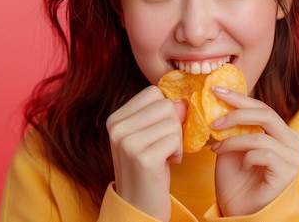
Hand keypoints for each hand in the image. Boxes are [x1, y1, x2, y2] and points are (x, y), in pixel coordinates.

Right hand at [106, 85, 186, 220]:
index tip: (160, 131)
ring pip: (173, 122)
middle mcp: (117, 128)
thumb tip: (183, 101)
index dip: (166, 110)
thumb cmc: (148, 168)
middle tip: (164, 146)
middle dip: (174, 125)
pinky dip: (178, 152)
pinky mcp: (143, 158)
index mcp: (115, 119)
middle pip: (165, 105)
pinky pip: (175, 140)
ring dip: (177, 141)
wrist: (139, 206)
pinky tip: (167, 164)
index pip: (153, 92)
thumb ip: (162, 114)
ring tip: (164, 156)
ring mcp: (128, 143)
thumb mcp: (150, 135)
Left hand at [209, 86, 298, 215]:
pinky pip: (263, 154)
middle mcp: (292, 140)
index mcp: (281, 131)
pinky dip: (246, 156)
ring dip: (233, 140)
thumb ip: (231, 125)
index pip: (261, 106)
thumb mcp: (231, 145)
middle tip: (214, 120)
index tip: (216, 89)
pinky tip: (242, 166)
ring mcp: (293, 157)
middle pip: (265, 113)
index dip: (238, 96)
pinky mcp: (288, 172)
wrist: (240, 210)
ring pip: (260, 135)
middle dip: (235, 113)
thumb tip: (218, 100)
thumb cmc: (237, 179)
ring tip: (217, 148)